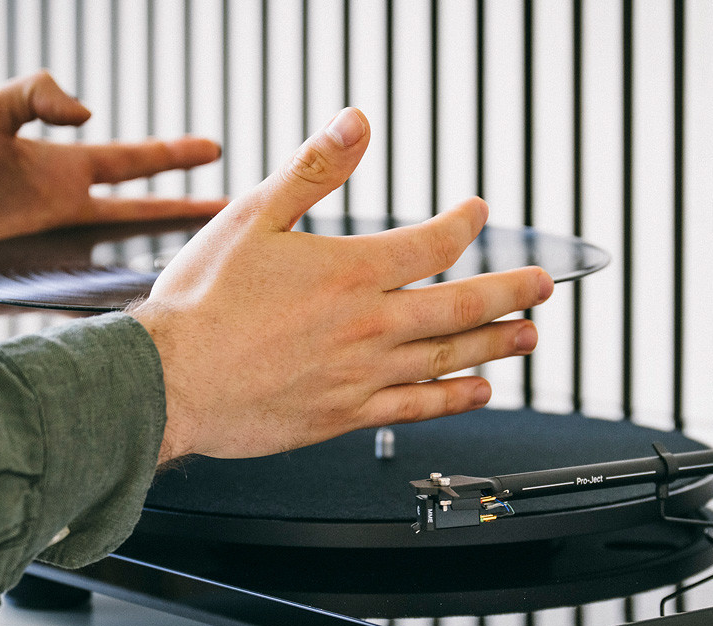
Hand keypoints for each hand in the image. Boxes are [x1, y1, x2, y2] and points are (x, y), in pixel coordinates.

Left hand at [0, 71, 226, 314]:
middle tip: (236, 213)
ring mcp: (61, 255)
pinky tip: (161, 317)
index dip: (173, 155)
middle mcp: (70, 214)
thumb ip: (35, 95)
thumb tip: (90, 114)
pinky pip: (96, 301)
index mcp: (62, 171)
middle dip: (191, 213)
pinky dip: (127, 308)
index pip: (132, 163)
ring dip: (167, 265)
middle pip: (146, 215)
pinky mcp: (44, 291)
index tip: (214, 149)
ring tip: (209, 273)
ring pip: (129, 261)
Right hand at [131, 107, 554, 461]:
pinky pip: (417, 408)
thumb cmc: (203, 303)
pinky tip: (478, 392)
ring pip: (449, 358)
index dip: (466, 224)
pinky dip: (454, 400)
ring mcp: (363, 375)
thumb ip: (312, 170)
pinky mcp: (346, 415)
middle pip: (462, 305)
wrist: (169, 381)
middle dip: (510, 291)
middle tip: (542, 285)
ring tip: (529, 336)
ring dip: (497, 344)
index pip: (435, 244)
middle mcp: (370, 325)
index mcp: (353, 271)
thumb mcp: (252, 216)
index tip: (479, 213)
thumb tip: (356, 124)